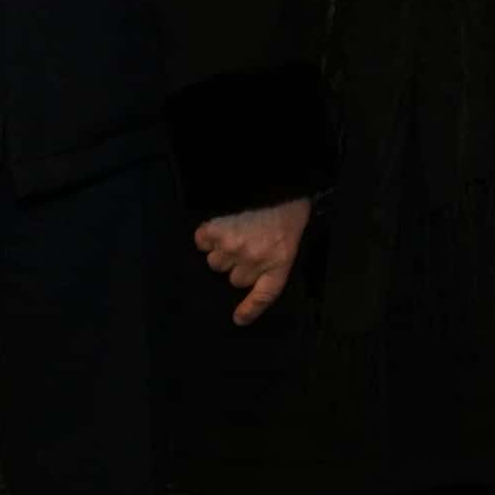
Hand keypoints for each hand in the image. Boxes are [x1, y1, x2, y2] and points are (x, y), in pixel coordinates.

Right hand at [195, 197, 312, 323]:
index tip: (239, 318)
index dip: (251, 310)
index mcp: (280, 260)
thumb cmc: (289, 202)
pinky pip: (202, 241)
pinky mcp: (214, 230)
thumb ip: (276, 254)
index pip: (264, 295)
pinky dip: (207, 234)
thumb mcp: (293, 232)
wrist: (277, 176)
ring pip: (216, 261)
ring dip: (221, 249)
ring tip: (233, 229)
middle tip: (245, 245)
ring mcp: (232, 246)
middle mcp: (254, 259)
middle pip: (235, 278)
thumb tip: (257, 268)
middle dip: (238, 265)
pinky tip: (218, 222)